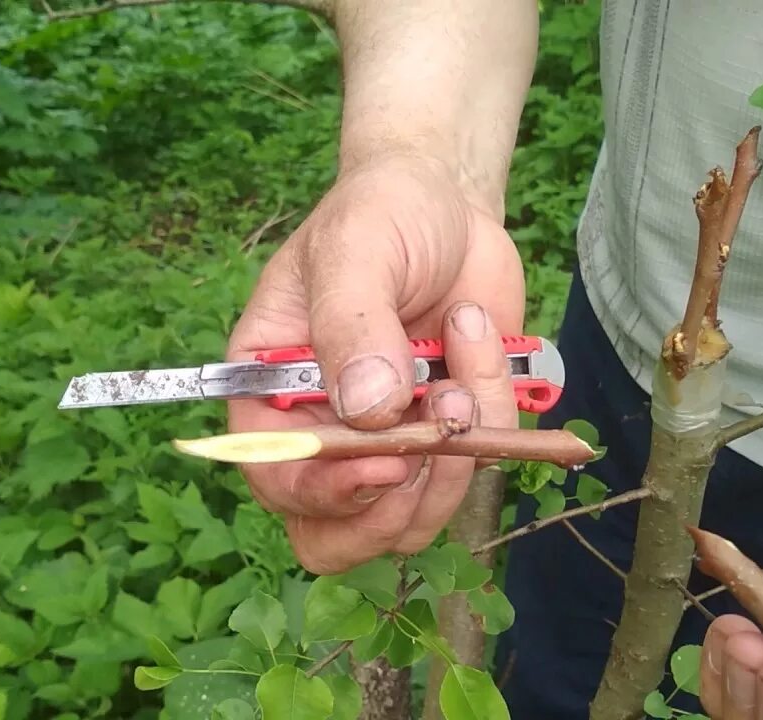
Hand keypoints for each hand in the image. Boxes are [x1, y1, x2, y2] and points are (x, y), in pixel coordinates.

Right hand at [226, 152, 524, 574]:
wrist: (448, 202)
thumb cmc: (381, 214)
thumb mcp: (355, 250)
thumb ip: (351, 326)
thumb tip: (368, 411)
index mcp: (270, 395)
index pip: (277, 480)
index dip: (325, 492)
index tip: (385, 463)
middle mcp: (323, 432)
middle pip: (335, 537)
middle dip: (393, 509)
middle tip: (433, 446)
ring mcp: (390, 442)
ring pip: (414, 518)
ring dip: (455, 452)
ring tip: (459, 359)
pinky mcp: (450, 437)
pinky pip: (478, 463)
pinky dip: (492, 403)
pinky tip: (475, 332)